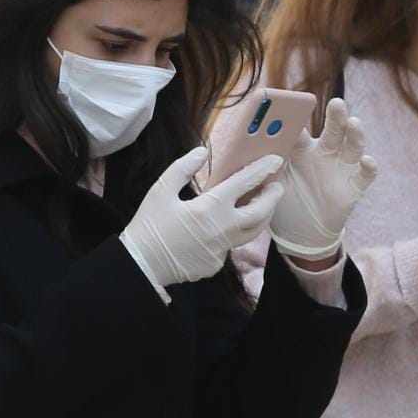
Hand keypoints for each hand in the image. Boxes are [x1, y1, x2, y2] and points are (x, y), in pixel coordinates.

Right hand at [121, 147, 285, 295]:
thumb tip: (201, 153)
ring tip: (261, 206)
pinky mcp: (215, 263)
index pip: (244, 184)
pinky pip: (228, 246)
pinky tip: (220, 229)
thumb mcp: (161, 190)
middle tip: (276, 187)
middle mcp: (222, 229)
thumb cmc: (149, 226)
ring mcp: (221, 249)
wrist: (141, 264)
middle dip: (272, 198)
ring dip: (260, 218)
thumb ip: (183, 168)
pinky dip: (229, 235)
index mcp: (209, 208)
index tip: (275, 162)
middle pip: (260, 213)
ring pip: (251, 232)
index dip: (262, 171)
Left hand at [270, 97, 379, 259]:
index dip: (297, 120)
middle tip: (337, 103)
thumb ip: (265, 169)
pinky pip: (364, 176)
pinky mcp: (352, 188)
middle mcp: (324, 155)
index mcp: (301, 152)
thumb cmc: (284, 204)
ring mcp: (340, 170)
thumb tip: (251, 153)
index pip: (301, 131)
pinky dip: (368, 168)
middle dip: (336, 116)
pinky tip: (367, 161)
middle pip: (333, 131)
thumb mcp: (272, 187)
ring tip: (353, 123)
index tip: (294, 107)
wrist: (301, 234)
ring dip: (355, 135)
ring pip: (352, 147)